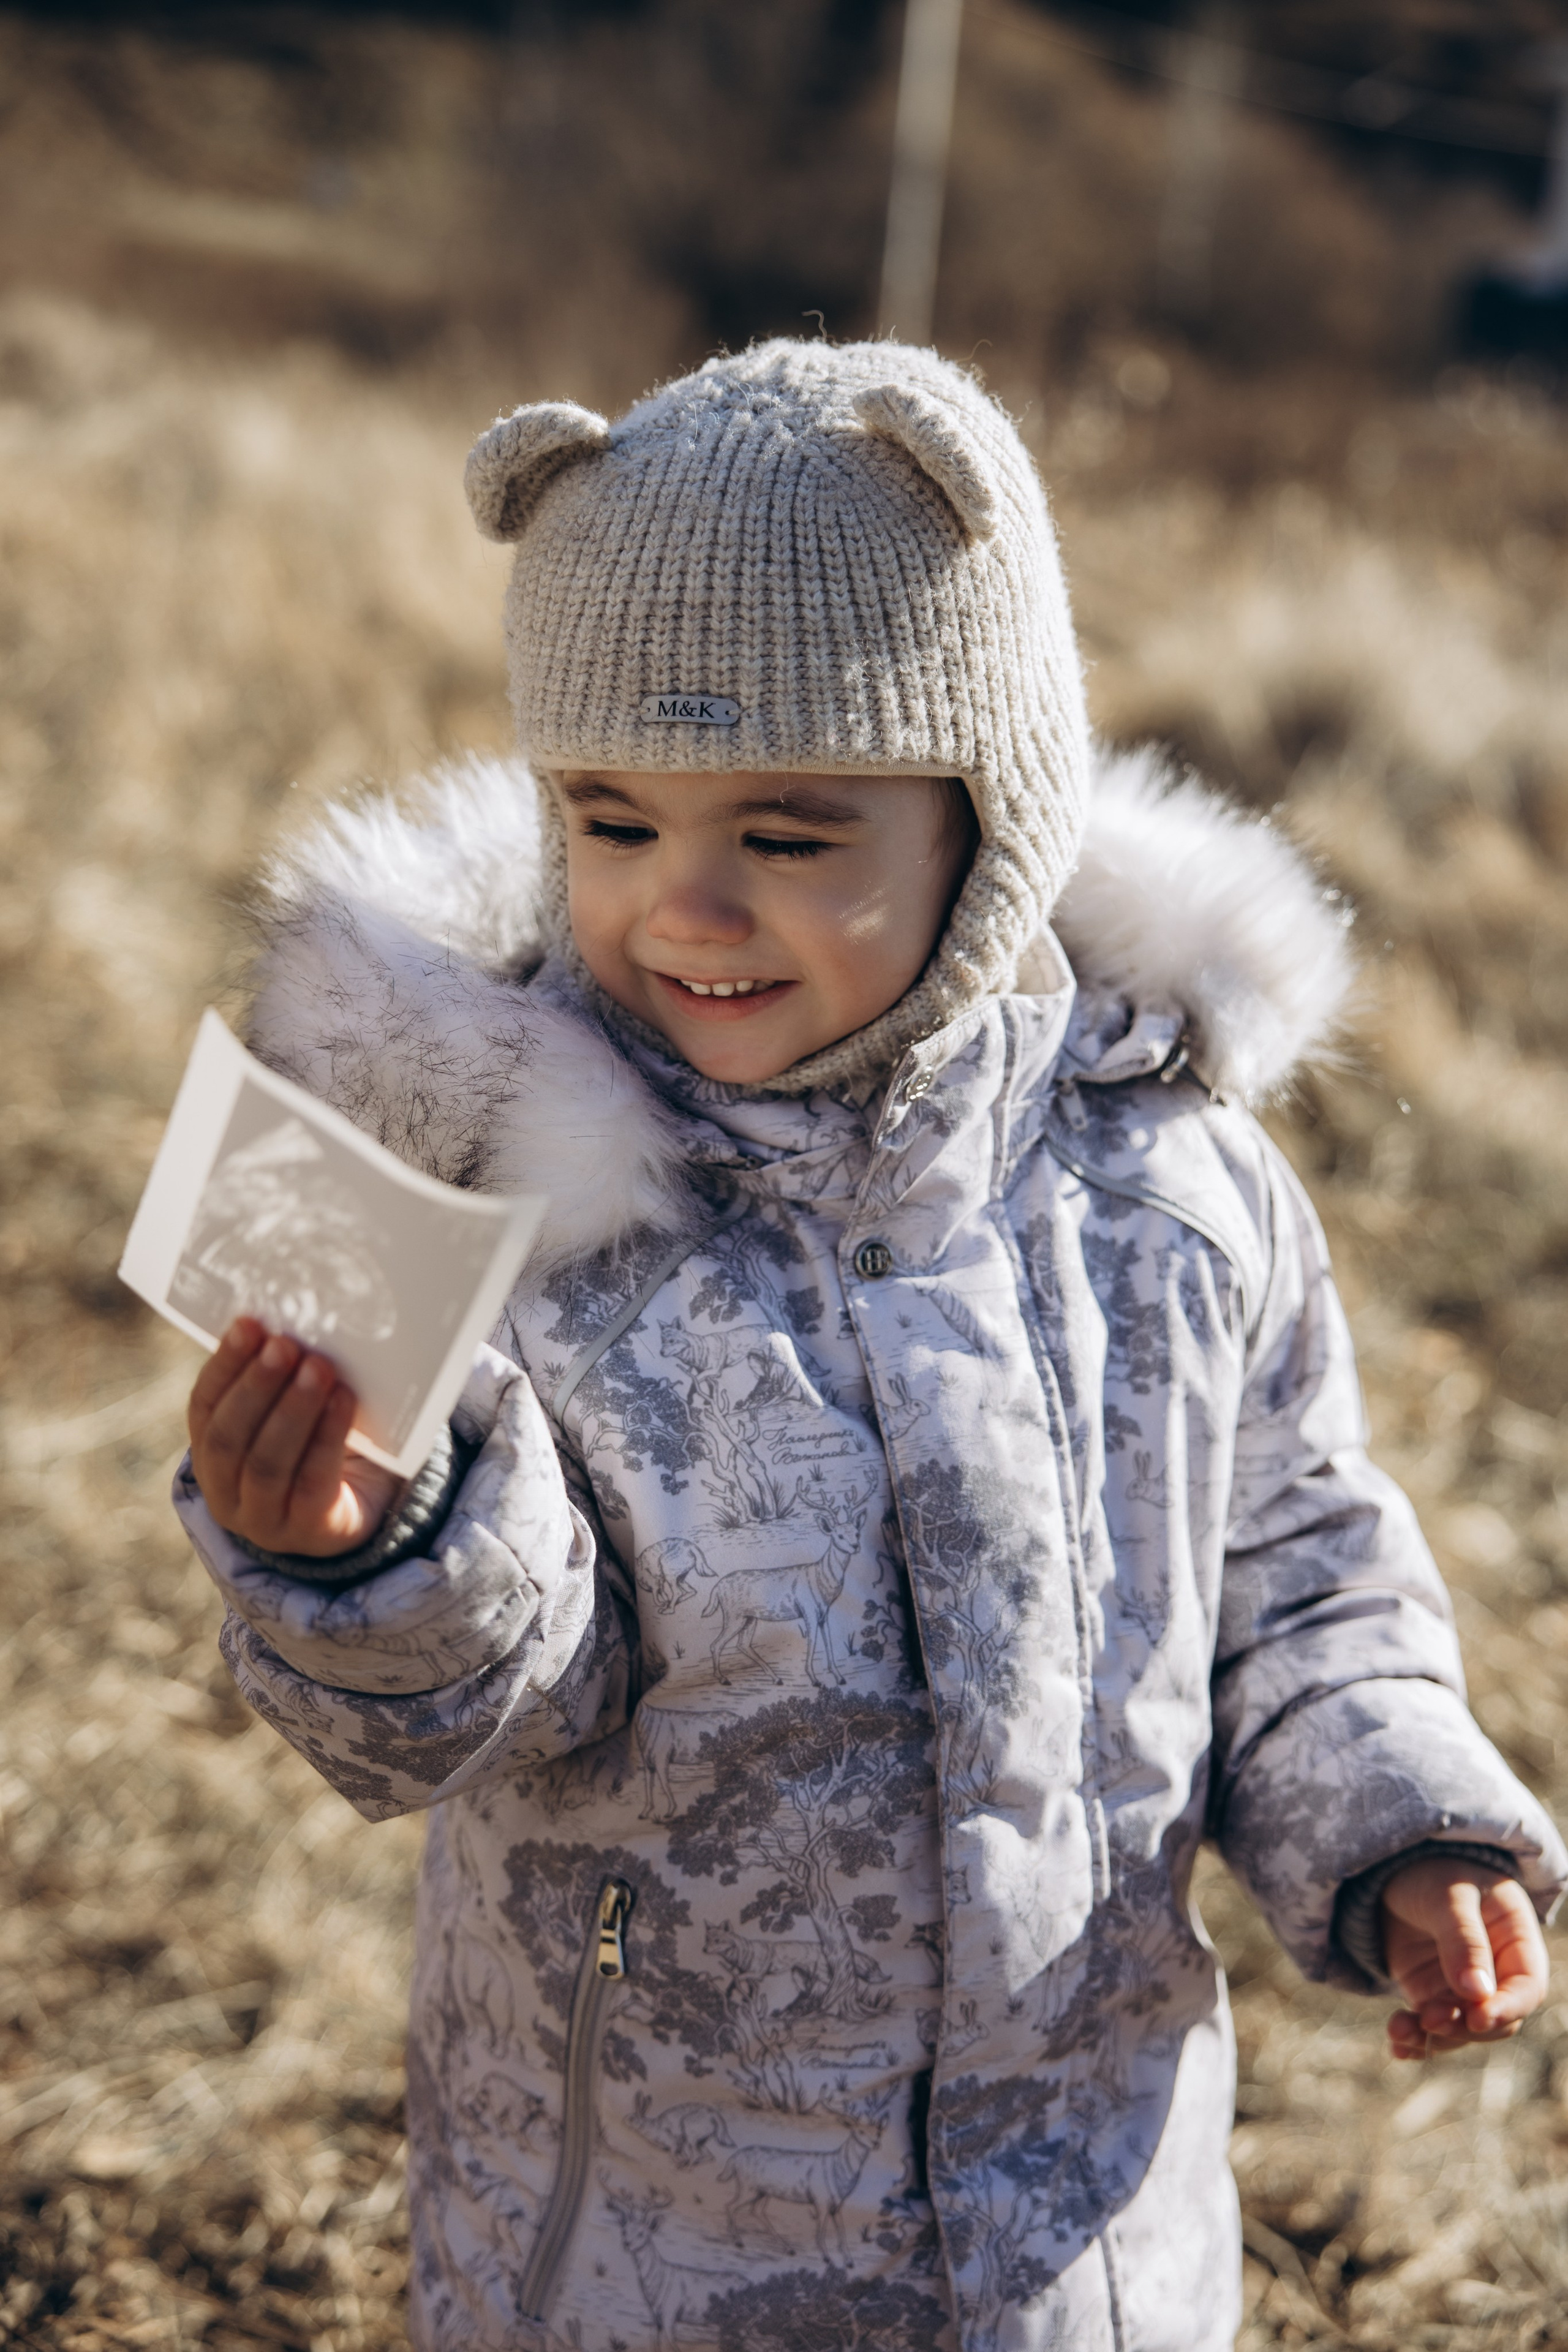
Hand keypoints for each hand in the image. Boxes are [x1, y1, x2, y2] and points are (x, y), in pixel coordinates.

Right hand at [188, 1317, 399, 1557]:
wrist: (360, 1512)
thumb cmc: (317, 1449)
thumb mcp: (289, 1414)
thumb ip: (281, 1379)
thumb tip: (291, 1322)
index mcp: (210, 1457)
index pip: (204, 1408)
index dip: (224, 1365)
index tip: (249, 1324)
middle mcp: (226, 1494)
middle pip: (230, 1437)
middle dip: (257, 1386)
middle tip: (285, 1346)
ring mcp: (263, 1520)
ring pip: (266, 1462)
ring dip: (292, 1409)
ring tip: (318, 1368)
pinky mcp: (308, 1532)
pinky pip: (312, 1482)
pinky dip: (326, 1437)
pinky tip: (342, 1401)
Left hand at [1381, 1856, 1548, 2059]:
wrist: (1392, 1870)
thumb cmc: (1433, 1872)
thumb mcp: (1449, 1895)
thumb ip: (1464, 1940)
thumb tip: (1477, 1994)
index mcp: (1516, 1939)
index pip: (1527, 1987)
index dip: (1508, 2008)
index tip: (1477, 2018)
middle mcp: (1496, 1971)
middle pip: (1496, 2019)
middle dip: (1465, 2028)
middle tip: (1429, 2019)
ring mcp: (1463, 1987)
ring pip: (1461, 2030)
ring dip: (1433, 2037)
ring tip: (1400, 2031)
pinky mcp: (1433, 1995)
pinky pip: (1431, 2028)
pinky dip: (1415, 2039)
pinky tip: (1397, 2045)